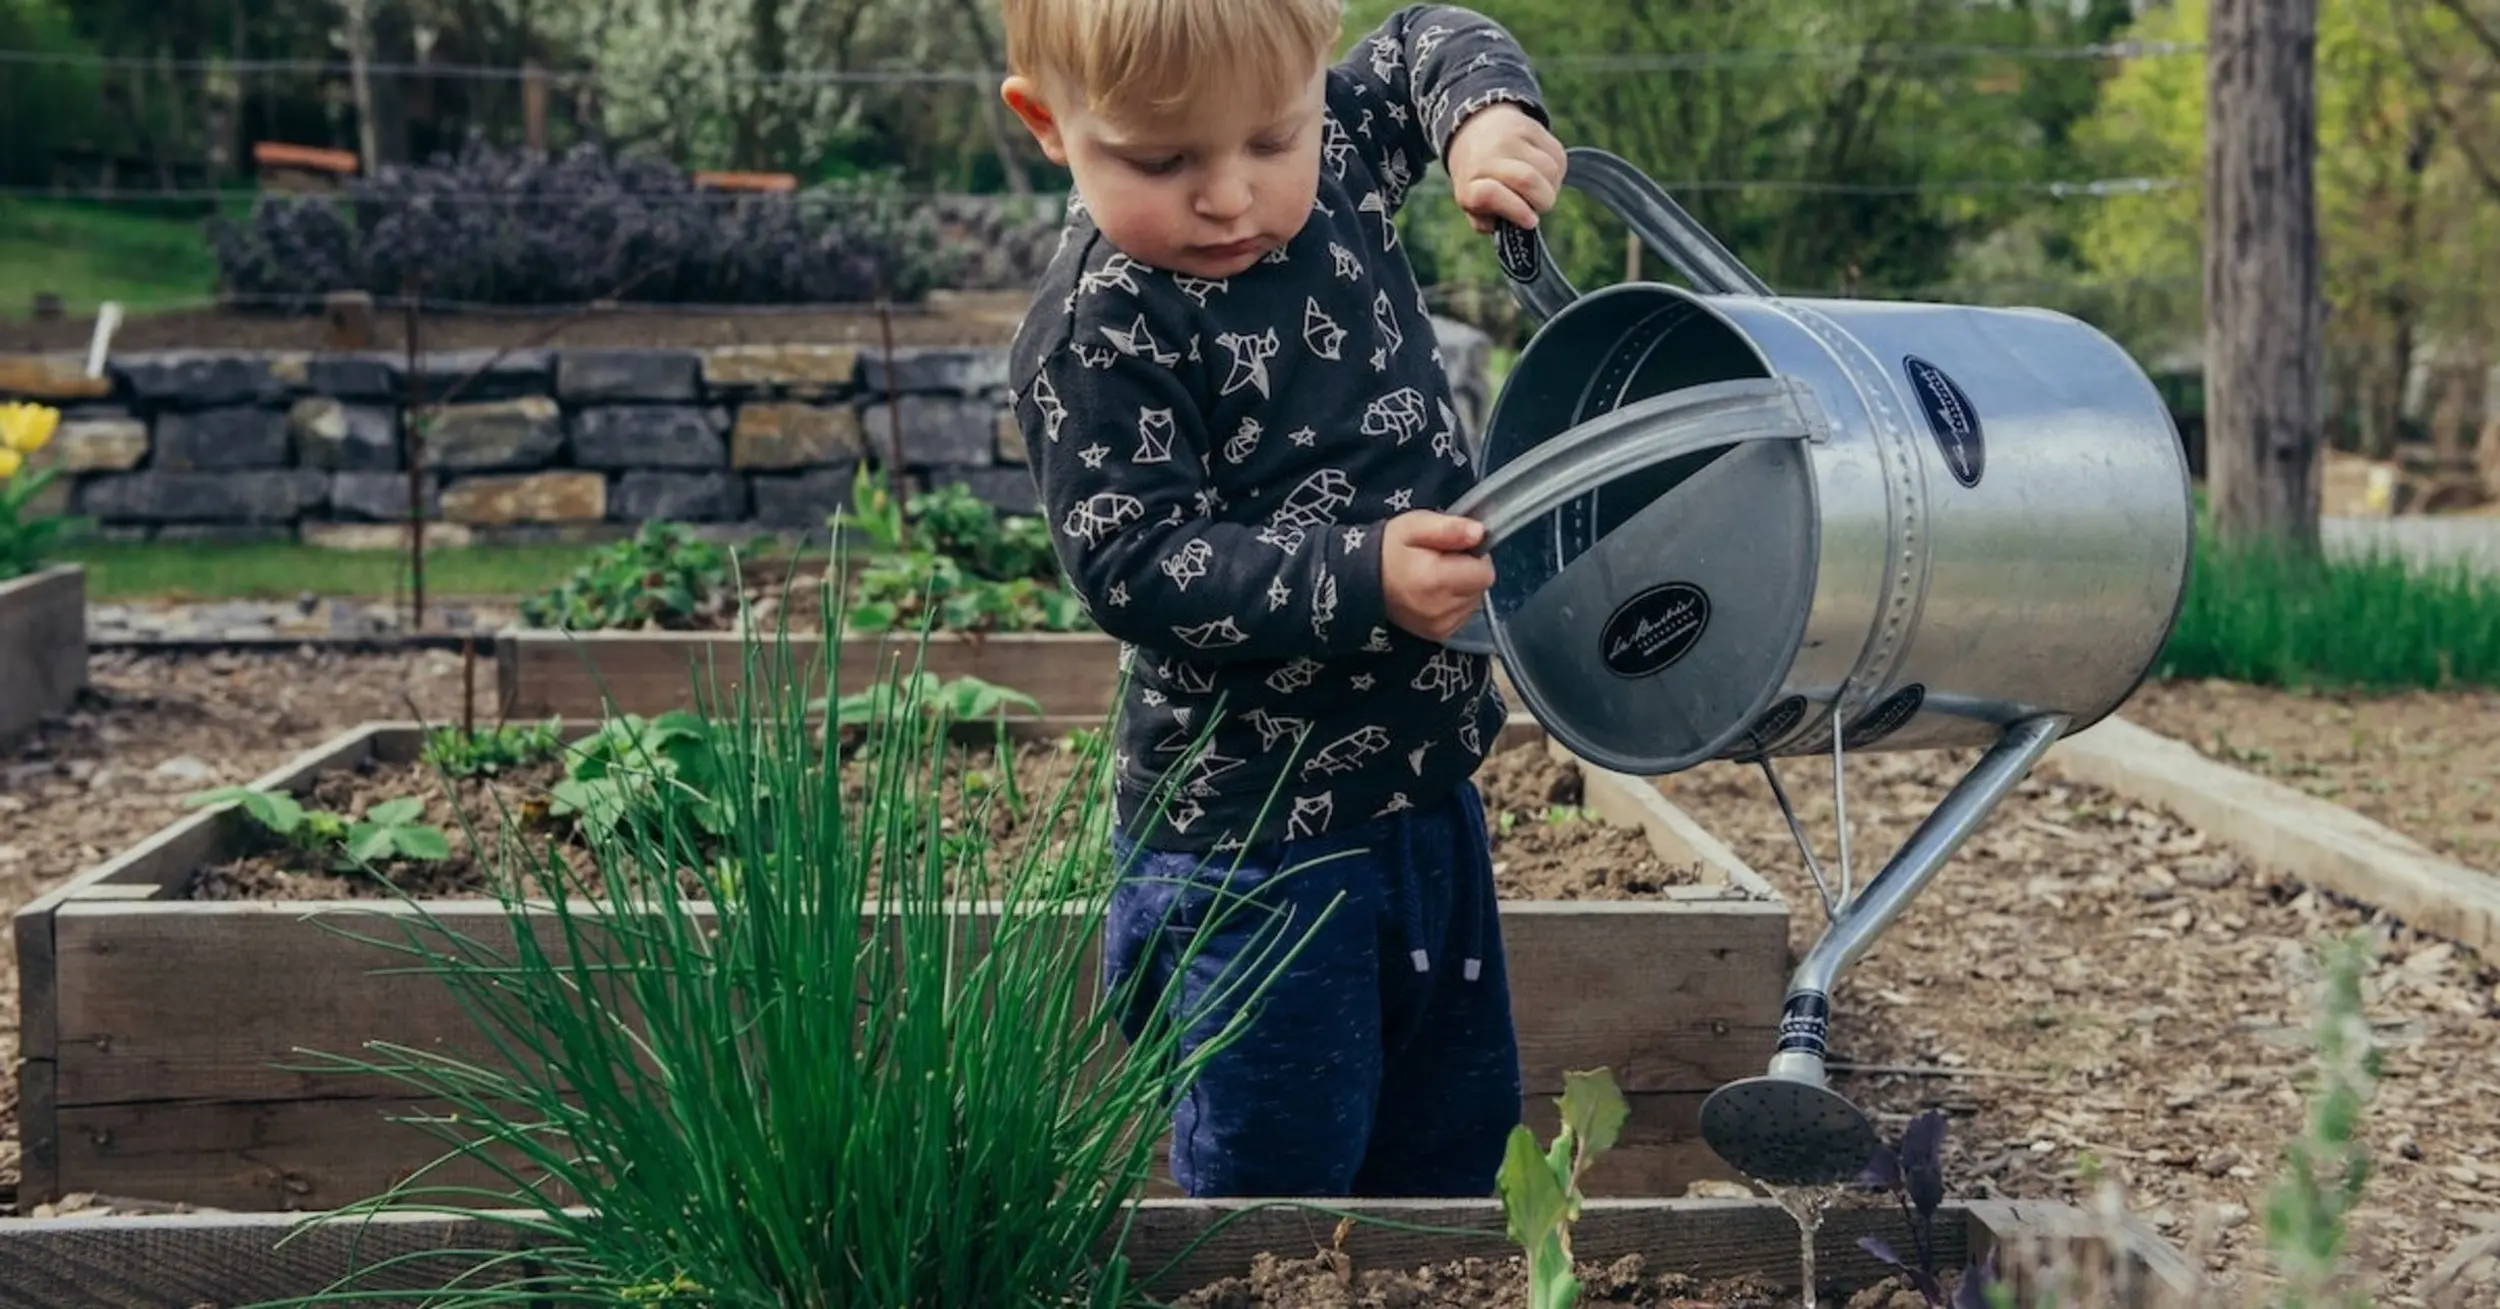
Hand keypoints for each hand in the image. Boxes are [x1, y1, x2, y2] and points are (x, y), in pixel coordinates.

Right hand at [1381, 510, 1495, 642]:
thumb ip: (1449, 528)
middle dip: (1467, 572)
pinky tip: (1434, 594)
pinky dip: (1454, 603)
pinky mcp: (1438, 634)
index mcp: (1437, 580)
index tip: (1453, 550)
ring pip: (1474, 602)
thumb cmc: (1388, 550)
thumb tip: (1480, 534)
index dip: (1474, 557)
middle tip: (1440, 562)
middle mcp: (1441, 608)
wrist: (1360, 582)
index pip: (1485, 573)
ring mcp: (1440, 625)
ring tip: (1434, 578)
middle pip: (1480, 588)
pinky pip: (1463, 614)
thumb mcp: (1414, 526)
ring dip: (1462, 588)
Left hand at [1443, 102, 1565, 234]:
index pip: (1490, 194)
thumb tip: (1518, 224)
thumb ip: (1489, 222)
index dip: (1516, 210)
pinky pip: (1558, 156)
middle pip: (1528, 180)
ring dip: (1551, 186)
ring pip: (1549, 169)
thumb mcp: (1474, 207)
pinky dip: (1557, 171)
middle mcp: (1486, 156)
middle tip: (1536, 205)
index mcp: (1469, 184)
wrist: (1476, 132)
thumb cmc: (1479, 181)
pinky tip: (1542, 172)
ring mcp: (1509, 138)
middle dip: (1542, 201)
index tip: (1530, 221)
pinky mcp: (1531, 126)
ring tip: (1538, 188)